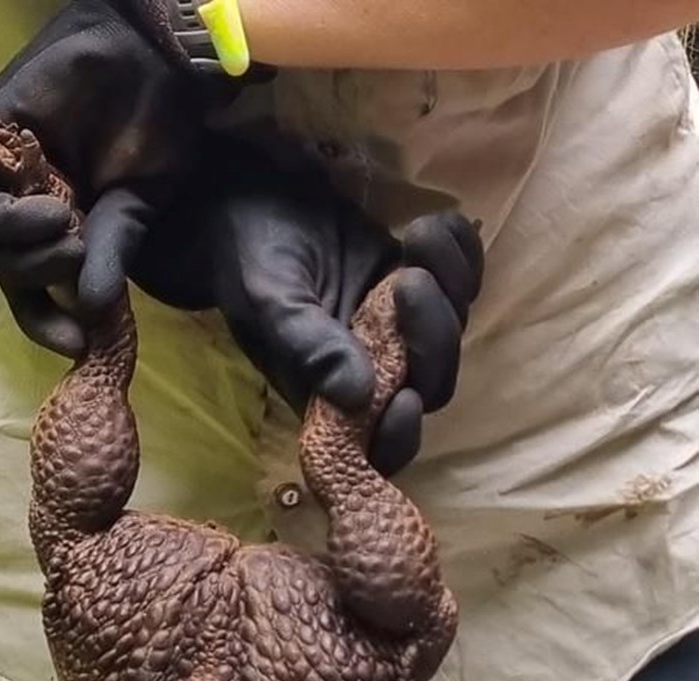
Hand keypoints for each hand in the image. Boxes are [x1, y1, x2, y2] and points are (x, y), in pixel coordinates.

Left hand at [0, 0, 228, 354]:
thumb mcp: (136, 205)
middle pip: (3, 268)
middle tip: (78, 264)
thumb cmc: (154, 126)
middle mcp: (24, 205)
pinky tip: (52, 212)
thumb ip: (111, 253)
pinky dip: (9, 221)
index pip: (33, 287)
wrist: (149, 55)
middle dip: (37, 285)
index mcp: (58, 225)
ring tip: (69, 232)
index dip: (46, 321)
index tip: (76, 344)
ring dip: (24, 255)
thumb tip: (94, 310)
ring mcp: (3, 174)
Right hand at [79, 139, 483, 473]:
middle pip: (433, 383)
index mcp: (331, 397)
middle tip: (408, 280)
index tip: (405, 397)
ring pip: (453, 330)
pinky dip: (461, 253)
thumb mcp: (271, 304)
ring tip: (415, 236)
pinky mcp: (420, 284)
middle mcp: (374, 371)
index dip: (401, 435)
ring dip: (450, 284)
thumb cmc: (251, 260)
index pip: (380, 444)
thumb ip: (310, 349)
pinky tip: (430, 225)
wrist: (254, 202)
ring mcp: (402, 329)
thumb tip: (359, 396)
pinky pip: (464, 281)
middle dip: (433, 337)